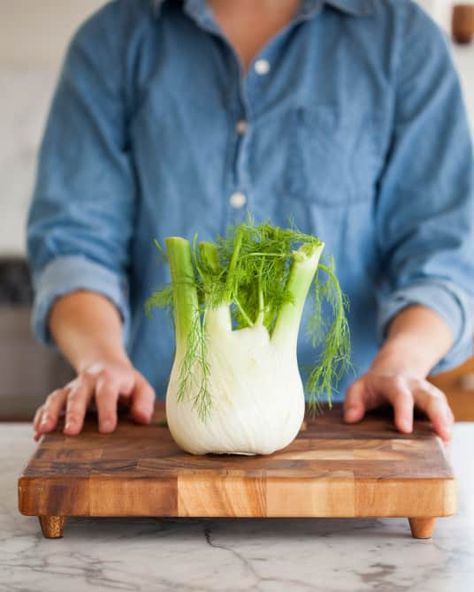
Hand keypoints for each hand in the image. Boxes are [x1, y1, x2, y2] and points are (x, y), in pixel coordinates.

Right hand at [32, 360, 154, 440]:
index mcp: (109, 378)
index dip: (107, 410)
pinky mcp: (62, 396)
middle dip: (74, 413)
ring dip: (50, 413)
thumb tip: (142, 418)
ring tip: (44, 431)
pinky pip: (48, 404)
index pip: (107, 393)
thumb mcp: (141, 387)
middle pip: (78, 395)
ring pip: (58, 397)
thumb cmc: (126, 382)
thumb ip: (144, 401)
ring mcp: (72, 388)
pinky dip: (41, 416)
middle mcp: (87, 381)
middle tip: (71, 432)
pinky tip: (38, 433)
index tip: (107, 429)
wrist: (105, 364)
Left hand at [343, 371, 453, 442]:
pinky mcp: (437, 404)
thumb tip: (351, 419)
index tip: (404, 429)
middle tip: (443, 436)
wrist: (395, 369)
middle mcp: (416, 387)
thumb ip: (352, 400)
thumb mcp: (358, 387)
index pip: (401, 396)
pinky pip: (446, 414)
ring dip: (446, 423)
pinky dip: (447, 427)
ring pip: (442, 406)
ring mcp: (429, 395)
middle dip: (438, 416)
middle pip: (431, 398)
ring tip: (447, 443)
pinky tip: (445, 444)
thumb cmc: (374, 385)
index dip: (403, 412)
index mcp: (395, 383)